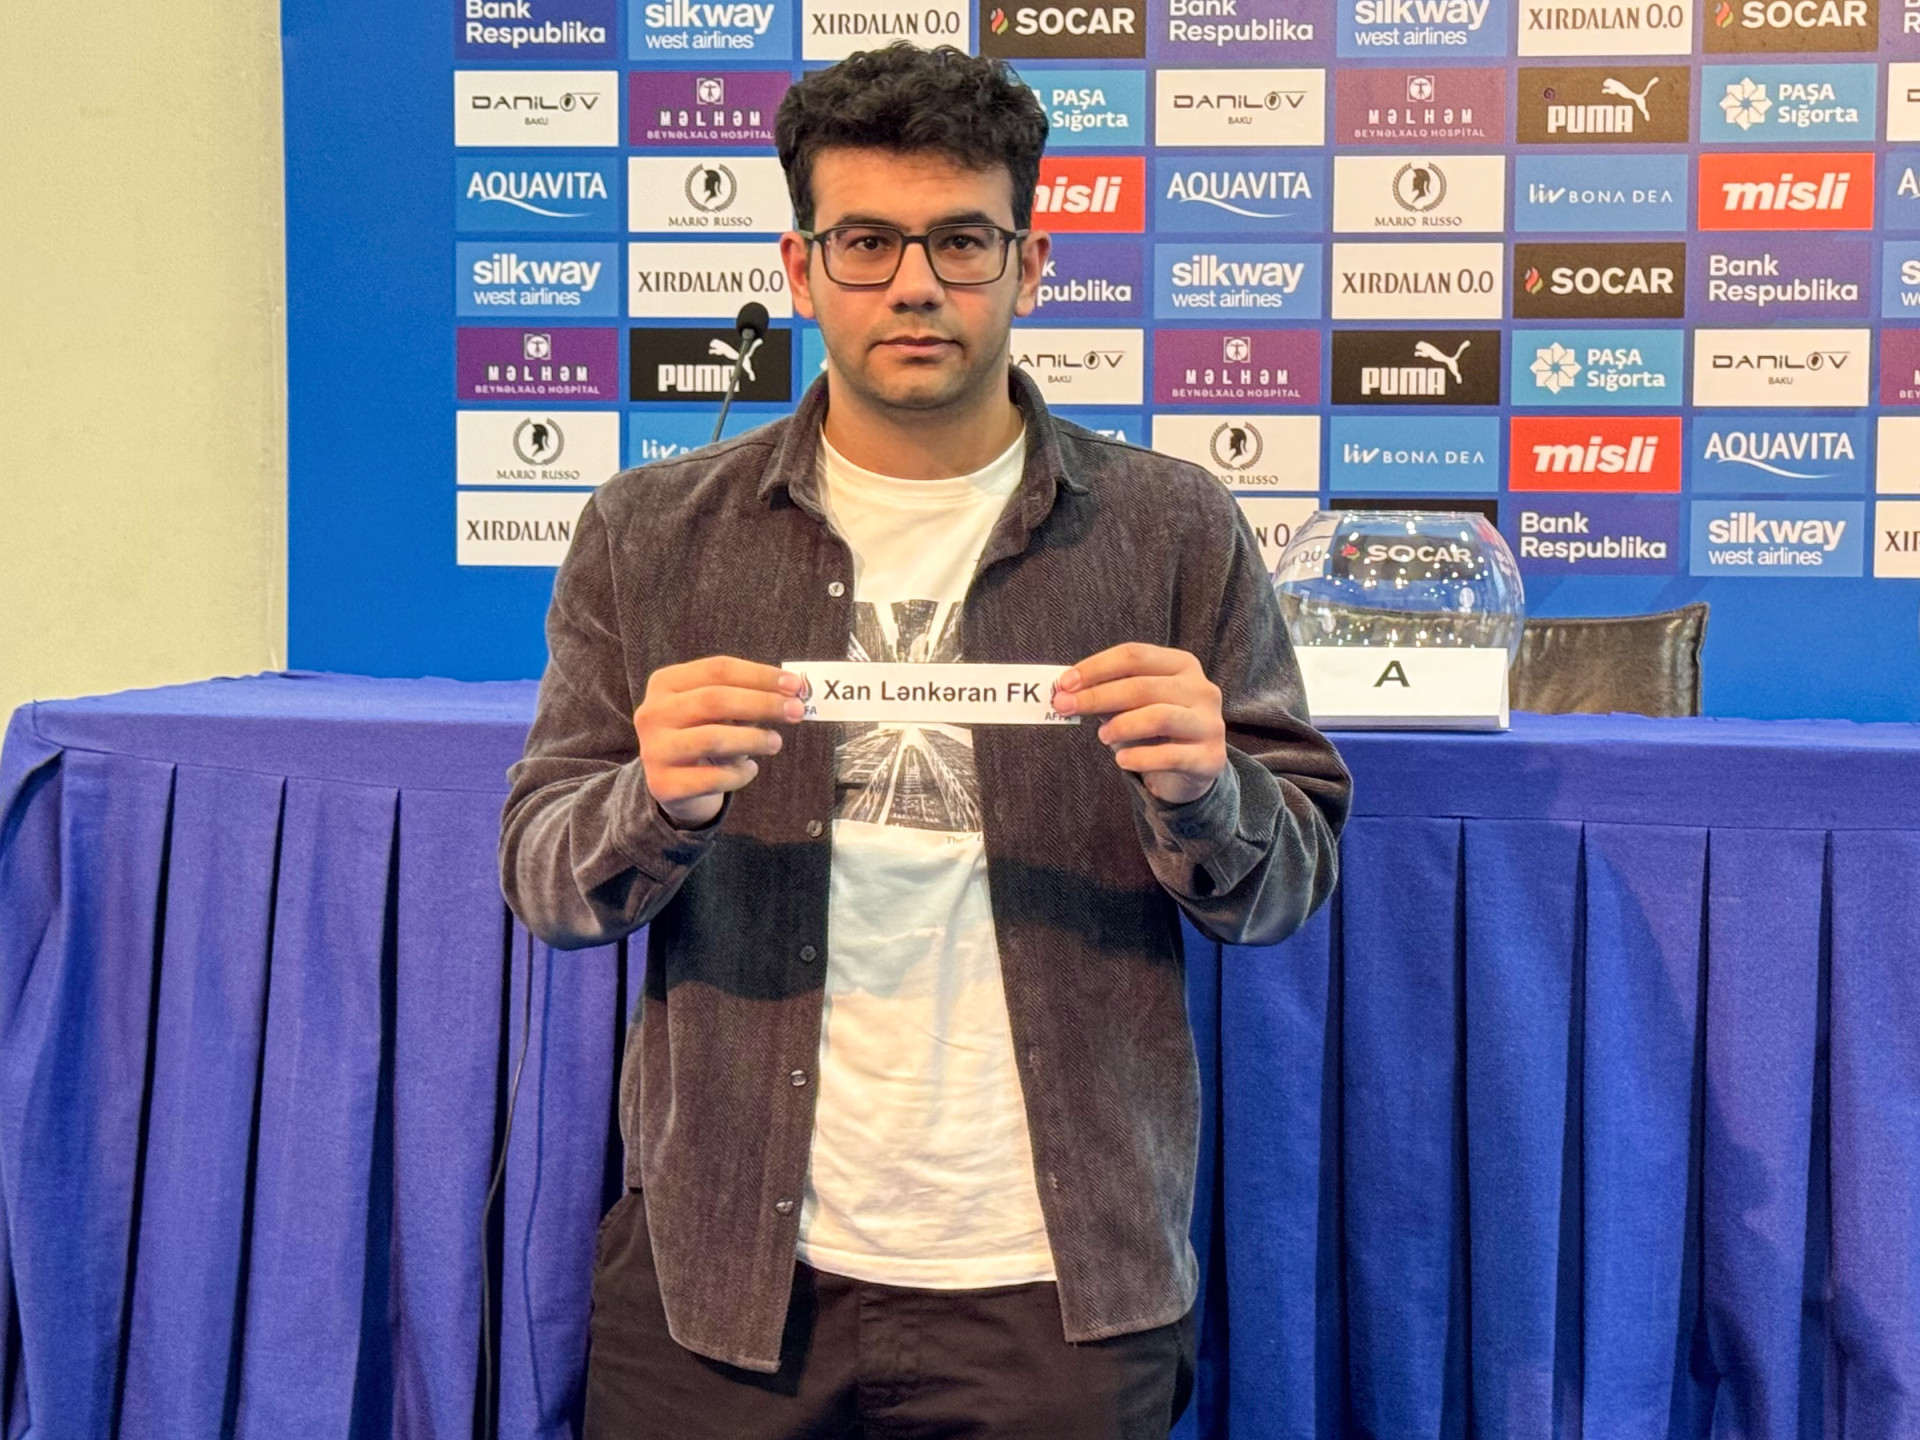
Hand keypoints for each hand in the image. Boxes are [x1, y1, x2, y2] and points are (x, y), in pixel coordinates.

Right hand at [634, 657, 803, 827]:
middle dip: (762, 704)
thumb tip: (790, 695)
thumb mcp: (713, 711)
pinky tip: (750, 770)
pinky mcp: (663, 785)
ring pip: (712, 737)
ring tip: (776, 742)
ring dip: (753, 738)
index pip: (718, 669)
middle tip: (796, 711)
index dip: (759, 675)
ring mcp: (654, 749)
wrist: (668, 782)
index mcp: (665, 683)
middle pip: (715, 699)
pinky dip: (738, 774)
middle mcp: (652, 713)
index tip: (794, 685)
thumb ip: (744, 698)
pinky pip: (711, 778)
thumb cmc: (699, 734)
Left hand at [1051, 644, 1225, 805]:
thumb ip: (1106, 694)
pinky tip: (1122, 760)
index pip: (1135, 655)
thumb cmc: (1156, 730)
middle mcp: (1202, 689)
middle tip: (1064, 707)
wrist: (1194, 770)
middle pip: (1143, 686)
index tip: (1064, 683)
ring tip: (1102, 736)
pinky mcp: (1211, 758)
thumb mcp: (1132, 705)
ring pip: (1159, 717)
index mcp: (1182, 665)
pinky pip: (1170, 756)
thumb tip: (1065, 692)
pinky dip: (1140, 757)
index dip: (1096, 667)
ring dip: (1121, 726)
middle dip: (1097, 696)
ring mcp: (1210, 724)